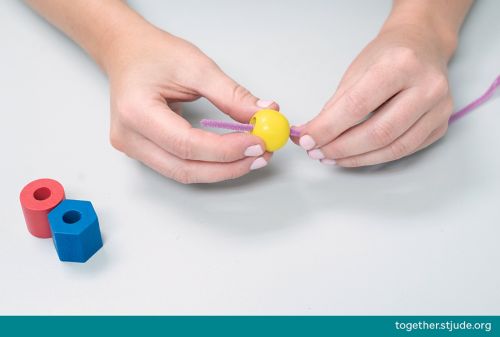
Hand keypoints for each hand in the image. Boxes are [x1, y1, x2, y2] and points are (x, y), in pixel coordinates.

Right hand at [105, 26, 277, 182]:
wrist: (126, 52)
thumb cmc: (153, 53)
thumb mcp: (197, 66)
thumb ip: (231, 95)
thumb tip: (263, 114)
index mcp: (136, 111)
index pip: (187, 144)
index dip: (226, 149)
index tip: (257, 142)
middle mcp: (129, 137)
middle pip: (185, 168)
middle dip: (229, 166)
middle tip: (261, 155)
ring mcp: (132, 148)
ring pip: (184, 173)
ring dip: (222, 169)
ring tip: (251, 157)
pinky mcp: (142, 152)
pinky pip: (180, 167)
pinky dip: (208, 164)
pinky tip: (231, 156)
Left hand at [296, 23, 455, 166]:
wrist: (423, 46)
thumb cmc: (387, 56)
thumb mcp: (356, 71)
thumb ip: (335, 106)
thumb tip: (310, 134)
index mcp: (401, 64)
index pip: (357, 105)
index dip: (328, 128)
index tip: (307, 139)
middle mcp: (427, 86)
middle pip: (378, 132)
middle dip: (340, 148)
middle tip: (317, 152)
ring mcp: (439, 109)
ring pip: (393, 148)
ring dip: (356, 158)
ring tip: (331, 157)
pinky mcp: (441, 126)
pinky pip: (404, 151)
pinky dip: (374, 157)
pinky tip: (354, 155)